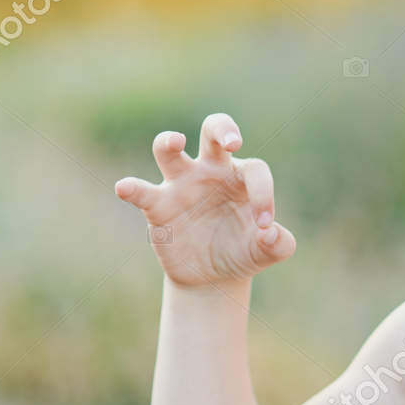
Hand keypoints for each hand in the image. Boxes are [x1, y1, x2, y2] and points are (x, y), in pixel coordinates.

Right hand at [113, 112, 296, 287]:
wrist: (214, 276)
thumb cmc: (244, 252)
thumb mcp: (268, 251)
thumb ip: (279, 244)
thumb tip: (270, 234)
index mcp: (242, 176)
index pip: (255, 170)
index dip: (264, 193)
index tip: (265, 226)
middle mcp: (211, 171)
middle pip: (213, 131)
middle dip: (222, 128)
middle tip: (233, 142)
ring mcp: (181, 185)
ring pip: (169, 150)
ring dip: (169, 141)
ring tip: (176, 142)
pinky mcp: (158, 206)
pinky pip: (142, 192)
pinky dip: (132, 188)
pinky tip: (125, 188)